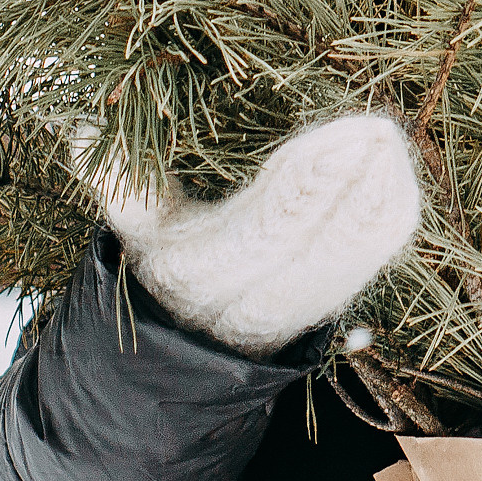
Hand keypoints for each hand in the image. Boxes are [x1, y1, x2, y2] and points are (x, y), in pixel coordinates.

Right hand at [90, 114, 421, 357]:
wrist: (186, 352)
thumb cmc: (161, 266)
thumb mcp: (134, 232)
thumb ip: (120, 182)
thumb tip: (85, 129)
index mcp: (200, 273)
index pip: (265, 232)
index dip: (305, 189)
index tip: (336, 143)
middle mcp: (252, 300)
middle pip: (316, 247)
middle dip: (350, 187)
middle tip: (375, 128)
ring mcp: (299, 308)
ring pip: (351, 259)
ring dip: (378, 200)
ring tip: (389, 144)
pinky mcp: (331, 300)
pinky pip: (368, 264)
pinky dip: (388, 221)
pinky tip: (397, 176)